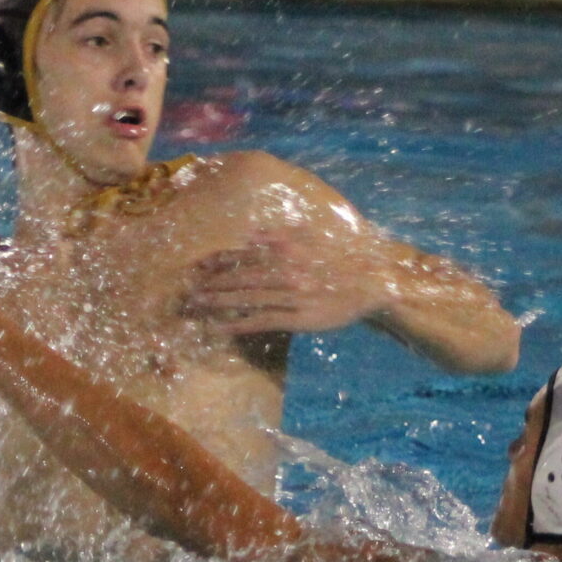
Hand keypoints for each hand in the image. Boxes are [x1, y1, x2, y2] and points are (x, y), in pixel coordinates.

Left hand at [179, 228, 388, 335]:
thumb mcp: (312, 237)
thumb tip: (251, 234)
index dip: (219, 260)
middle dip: (213, 282)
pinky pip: (263, 320)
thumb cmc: (341, 258)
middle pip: (241, 276)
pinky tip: (221, 327)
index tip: (198, 265)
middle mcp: (287, 270)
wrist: (372, 282)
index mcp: (288, 248)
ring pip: (248, 298)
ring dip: (220, 301)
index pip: (245, 254)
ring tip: (197, 304)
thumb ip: (281, 235)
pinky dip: (240, 323)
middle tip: (189, 288)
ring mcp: (292, 295)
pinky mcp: (299, 318)